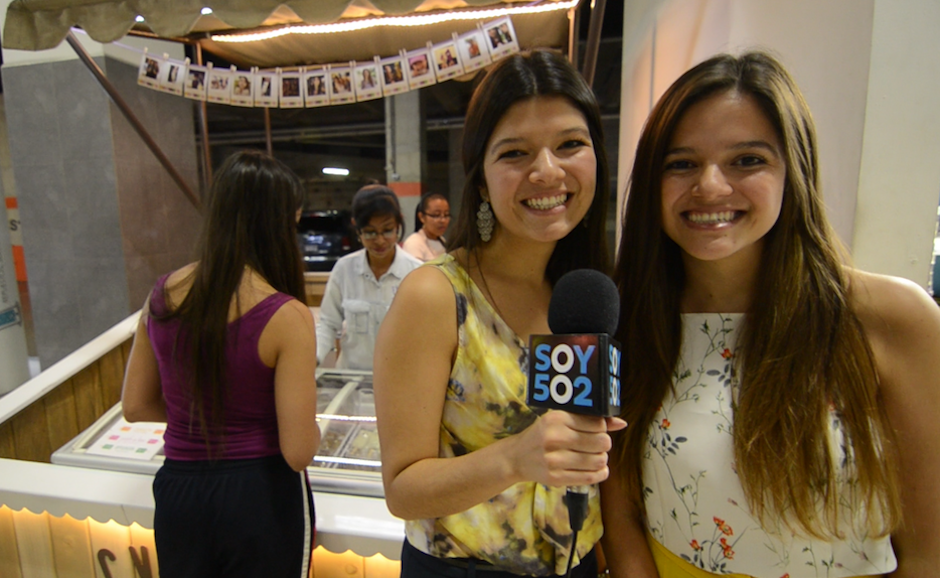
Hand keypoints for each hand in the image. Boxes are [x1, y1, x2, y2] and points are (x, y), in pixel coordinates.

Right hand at [510, 410, 627, 487]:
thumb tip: (621, 423)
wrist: (517, 457)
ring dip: (601, 459)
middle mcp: (554, 438)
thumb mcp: (560, 420)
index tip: (596, 432)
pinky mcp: (556, 478)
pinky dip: (599, 473)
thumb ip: (589, 420)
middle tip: (595, 445)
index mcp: (556, 419)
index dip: (603, 429)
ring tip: (592, 457)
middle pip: (602, 442)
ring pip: (599, 461)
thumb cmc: (542, 435)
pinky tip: (594, 469)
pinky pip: (590, 478)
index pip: (597, 424)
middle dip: (603, 445)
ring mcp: (554, 460)